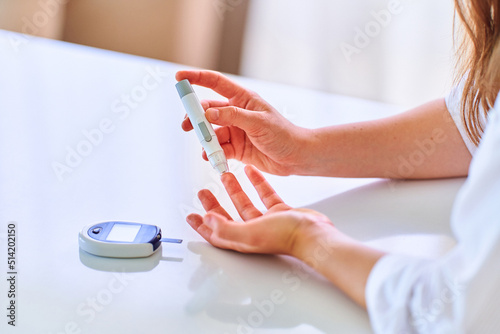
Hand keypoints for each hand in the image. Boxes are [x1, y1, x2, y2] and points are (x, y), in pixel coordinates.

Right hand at [176, 70, 311, 175]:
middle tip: (187, 125)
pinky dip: (213, 153)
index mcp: (243, 99)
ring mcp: (235, 131)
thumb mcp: (258, 122)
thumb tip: (208, 112)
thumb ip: (232, 116)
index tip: (179, 78)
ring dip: (205, 139)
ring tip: (206, 147)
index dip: (196, 78)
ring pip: (211, 132)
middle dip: (195, 117)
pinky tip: (212, 158)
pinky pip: (218, 149)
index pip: (215, 83)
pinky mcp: (235, 148)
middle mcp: (236, 113)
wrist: (296, 158)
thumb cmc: (283, 134)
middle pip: (208, 110)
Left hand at [186, 165, 335, 257]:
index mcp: (242, 238)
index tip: (191, 216)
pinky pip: (264, 195)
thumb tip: (208, 221)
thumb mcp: (251, 233)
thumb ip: (226, 229)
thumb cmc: (286, 237)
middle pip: (226, 216)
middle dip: (213, 204)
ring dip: (233, 190)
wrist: (315, 233)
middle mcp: (252, 231)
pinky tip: (251, 171)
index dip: (201, 225)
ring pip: (245, 203)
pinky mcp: (280, 212)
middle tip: (203, 192)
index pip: (215, 232)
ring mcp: (267, 221)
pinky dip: (257, 182)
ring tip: (225, 175)